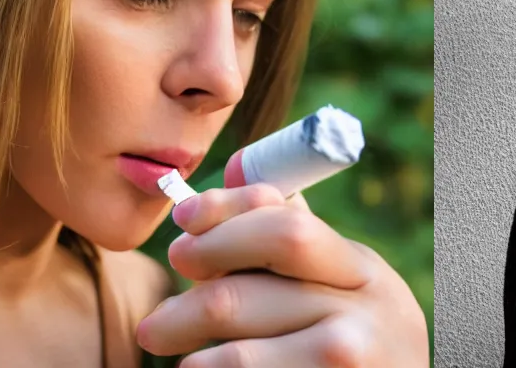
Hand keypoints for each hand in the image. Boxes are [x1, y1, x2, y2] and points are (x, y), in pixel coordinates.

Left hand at [137, 181, 428, 366]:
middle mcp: (364, 312)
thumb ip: (292, 232)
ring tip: (172, 362)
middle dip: (186, 303)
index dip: (221, 218)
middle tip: (151, 326)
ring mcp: (352, 361)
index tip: (181, 222)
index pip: (282, 225)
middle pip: (244, 293)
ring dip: (194, 358)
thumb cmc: (359, 341)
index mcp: (360, 268)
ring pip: (241, 354)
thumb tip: (234, 167)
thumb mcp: (343, 283)